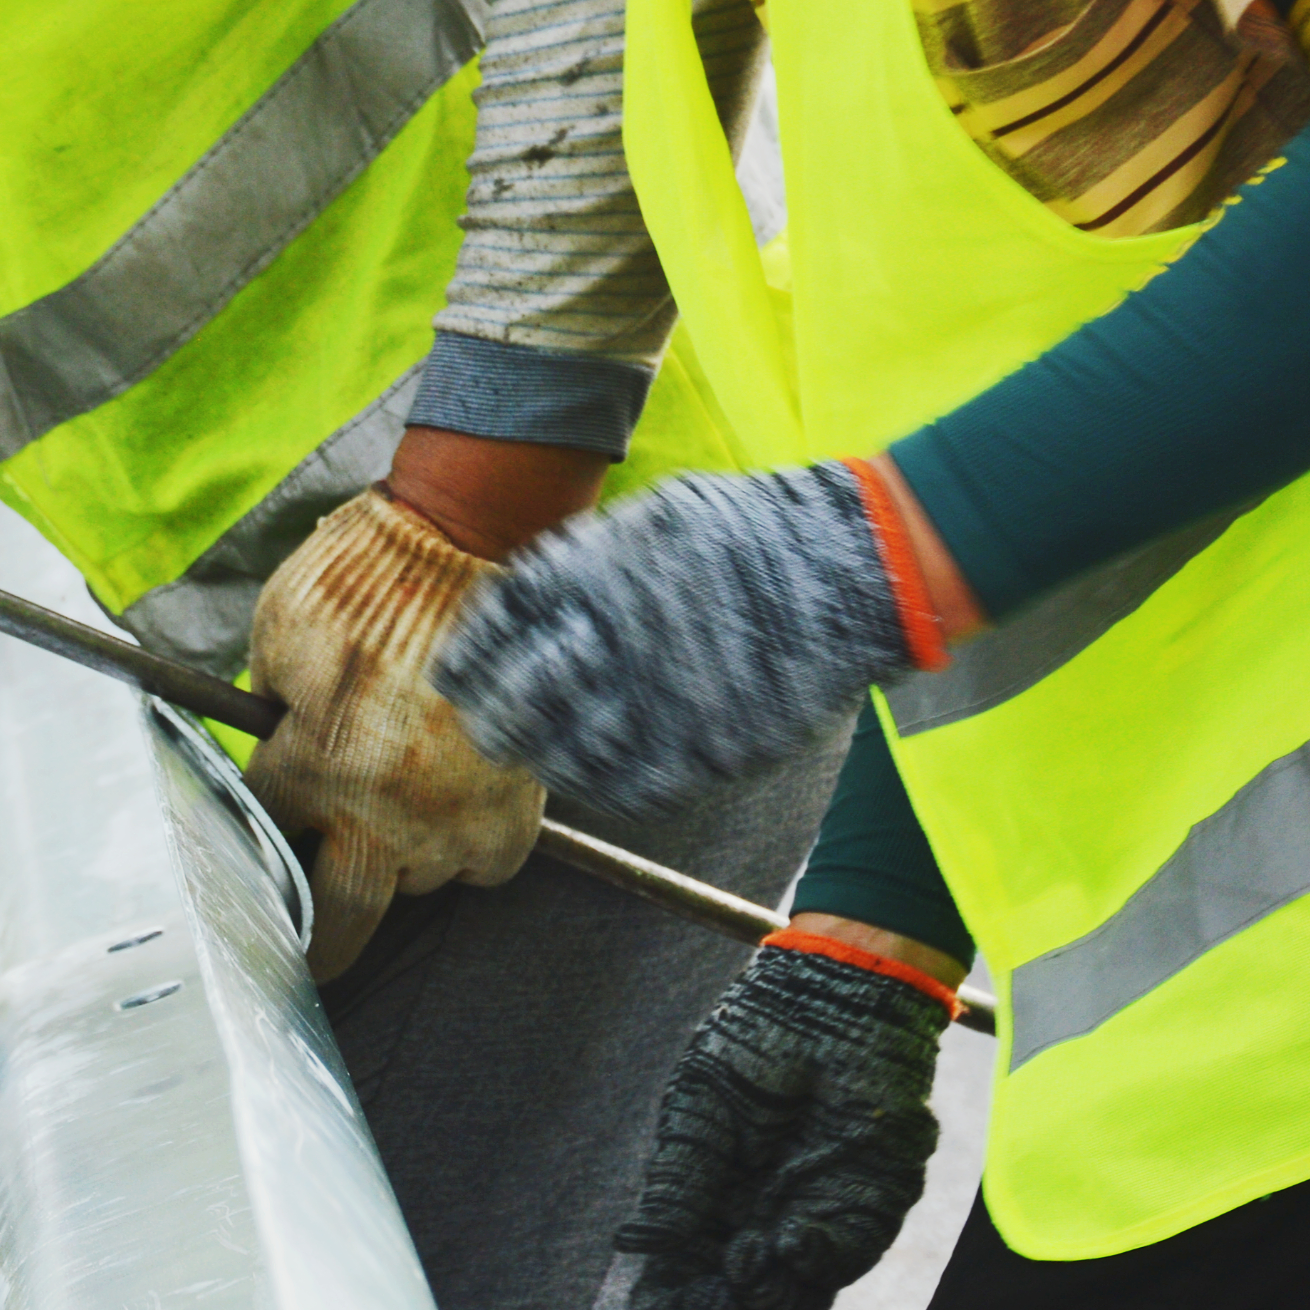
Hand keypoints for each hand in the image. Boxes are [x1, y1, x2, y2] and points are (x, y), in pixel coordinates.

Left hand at [244, 486, 546, 978]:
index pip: (264, 838)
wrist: (473, 544)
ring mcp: (453, 821)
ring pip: (417, 885)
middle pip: (340, 924)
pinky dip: (468, 848)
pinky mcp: (513, 814)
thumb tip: (271, 732)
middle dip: (320, 942)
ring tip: (400, 804)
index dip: (256, 833)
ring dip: (401, 859)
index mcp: (310, 768)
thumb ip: (267, 698)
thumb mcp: (278, 630)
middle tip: (316, 942)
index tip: (260, 844)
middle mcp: (380, 814)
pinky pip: (483, 867)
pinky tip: (454, 807)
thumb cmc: (367, 576)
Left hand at [434, 462, 934, 815]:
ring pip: (566, 760)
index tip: (459, 675)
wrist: (849, 565)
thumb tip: (526, 608)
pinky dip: (602, 788)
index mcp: (594, 577)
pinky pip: (629, 791)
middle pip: (517, 704)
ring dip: (545, 758)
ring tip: (543, 751)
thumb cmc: (747, 534)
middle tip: (491, 724)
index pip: (495, 631)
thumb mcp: (651, 518)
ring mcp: (664, 704)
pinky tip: (598, 771)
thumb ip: (583, 562)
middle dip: (494, 718)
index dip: (468, 660)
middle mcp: (618, 643)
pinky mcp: (709, 751)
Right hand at [620, 934, 951, 1309]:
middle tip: (708, 1300)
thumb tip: (635, 1249)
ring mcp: (812, 1225)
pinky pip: (842, 1262)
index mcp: (707, 1209)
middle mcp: (757, 1228)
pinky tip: (791, 1236)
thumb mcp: (698, 1111)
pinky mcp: (864, 1211)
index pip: (683, 1282)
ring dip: (767, 1300)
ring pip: (793, 1306)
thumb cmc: (753, 1044)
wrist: (830, 1000)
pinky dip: (814, 1263)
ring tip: (748, 1255)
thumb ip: (678, 1182)